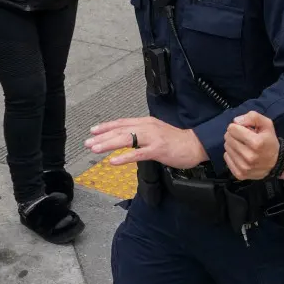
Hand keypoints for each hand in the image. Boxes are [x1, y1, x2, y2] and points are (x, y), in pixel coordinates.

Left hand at [86, 116, 207, 168]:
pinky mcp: (158, 150)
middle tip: (88, 142)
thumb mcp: (157, 132)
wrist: (196, 145)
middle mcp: (147, 127)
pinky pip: (137, 153)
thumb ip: (143, 134)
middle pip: (121, 130)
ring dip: (108, 144)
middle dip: (102, 136)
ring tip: (95, 149)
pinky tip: (113, 161)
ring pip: (126, 139)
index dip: (107, 126)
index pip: (123, 122)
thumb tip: (128, 138)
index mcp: (146, 122)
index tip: (93, 131)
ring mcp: (152, 138)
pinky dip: (124, 157)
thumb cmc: (177, 140)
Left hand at [223, 112, 281, 179]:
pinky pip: (226, 158)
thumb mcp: (266, 124)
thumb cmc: (269, 141)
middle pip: (228, 138)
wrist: (276, 163)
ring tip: (242, 146)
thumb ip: (253, 117)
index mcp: (256, 143)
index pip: (232, 129)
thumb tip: (236, 121)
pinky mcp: (240, 174)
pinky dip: (231, 154)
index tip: (243, 129)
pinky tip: (240, 154)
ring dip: (232, 144)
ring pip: (227, 148)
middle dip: (234, 135)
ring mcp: (244, 167)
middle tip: (243, 138)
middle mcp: (249, 156)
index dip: (237, 127)